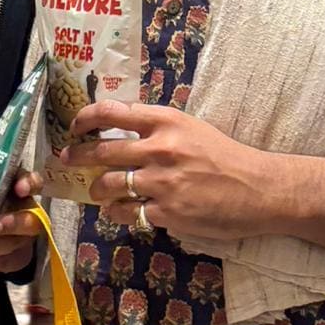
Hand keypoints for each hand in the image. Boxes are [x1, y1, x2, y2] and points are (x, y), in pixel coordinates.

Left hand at [0, 170, 43, 275]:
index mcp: (19, 188)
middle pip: (30, 220)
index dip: (30, 185)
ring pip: (17, 244)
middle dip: (12, 224)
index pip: (34, 183)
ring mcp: (24, 238)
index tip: (20, 189)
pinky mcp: (17, 258)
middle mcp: (27, 212)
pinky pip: (6, 263)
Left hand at [62, 101, 282, 241]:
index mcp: (165, 121)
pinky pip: (127, 212)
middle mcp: (159, 148)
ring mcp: (162, 183)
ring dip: (96, 189)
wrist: (257, 188)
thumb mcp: (190, 127)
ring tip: (95, 190)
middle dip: (77, 156)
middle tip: (66, 159)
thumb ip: (156, 126)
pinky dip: (117, 212)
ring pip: (109, 184)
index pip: (112, 112)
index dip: (85, 118)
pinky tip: (117, 211)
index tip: (74, 126)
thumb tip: (120, 128)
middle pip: (102, 150)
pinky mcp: (167, 213)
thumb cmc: (223, 155)